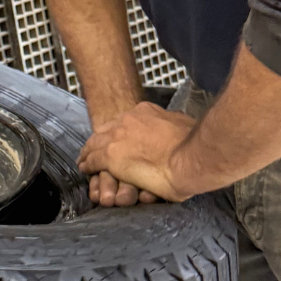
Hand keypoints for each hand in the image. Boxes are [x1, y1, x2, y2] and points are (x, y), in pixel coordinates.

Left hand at [78, 102, 198, 202]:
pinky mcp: (111, 156)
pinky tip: (85, 168)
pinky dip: (87, 164)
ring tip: (85, 159)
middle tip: (95, 150)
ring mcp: (117, 137)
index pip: (124, 121)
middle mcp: (128, 120)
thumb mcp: (184, 124)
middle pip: (106, 130)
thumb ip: (174, 124)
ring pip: (96, 144)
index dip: (118, 132)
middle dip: (101, 140)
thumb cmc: (195, 147)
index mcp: (146, 112)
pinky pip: (92, 160)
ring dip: (90, 152)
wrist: (191, 159)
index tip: (117, 139)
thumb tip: (176, 124)